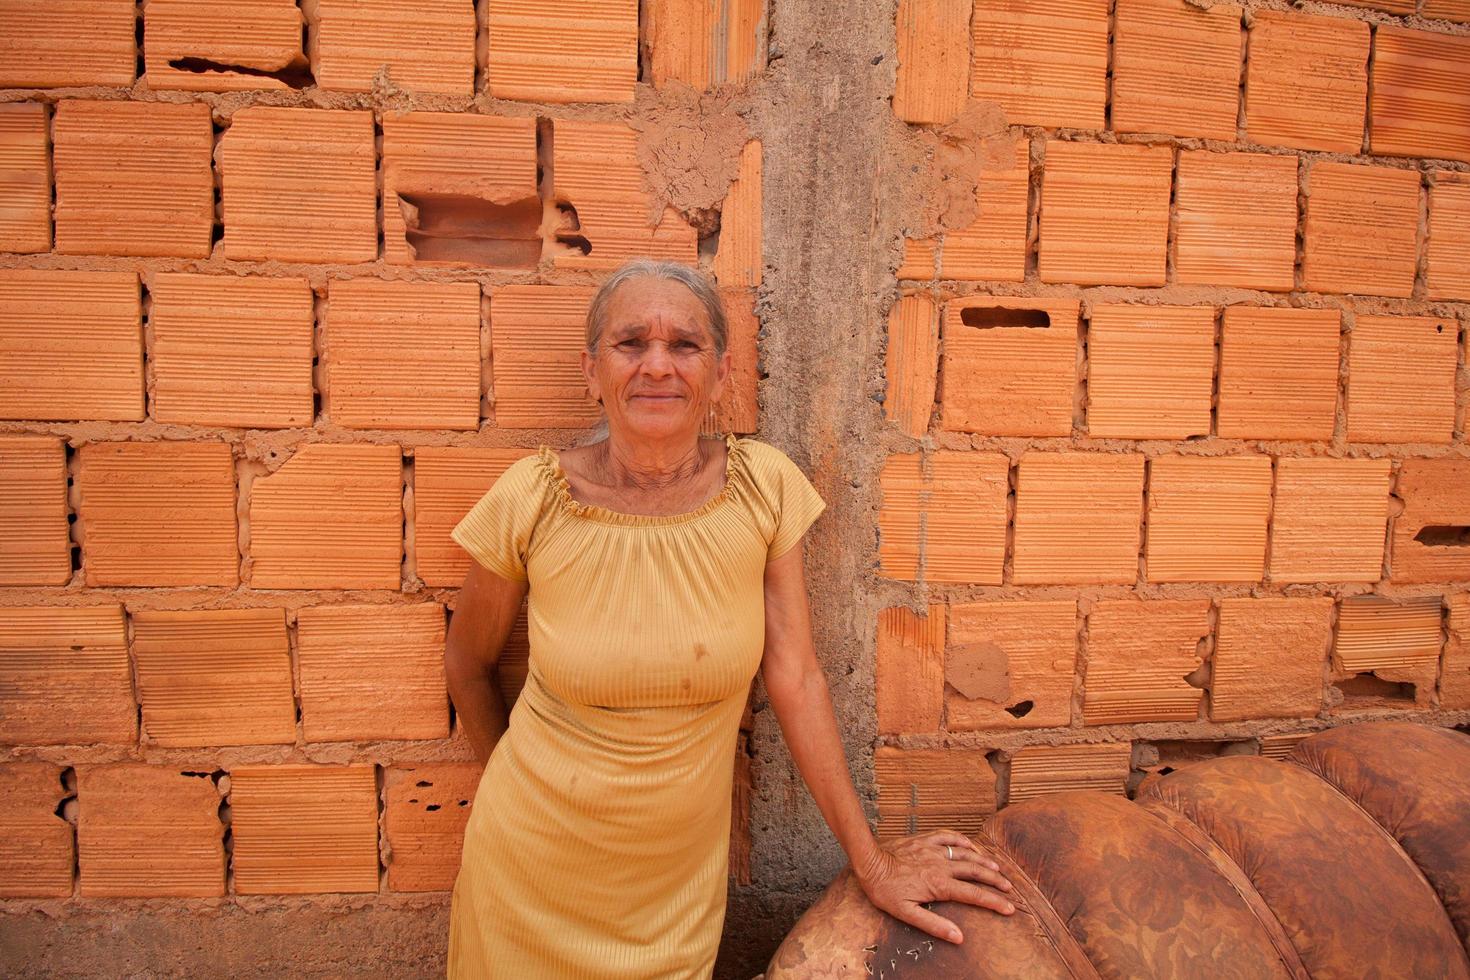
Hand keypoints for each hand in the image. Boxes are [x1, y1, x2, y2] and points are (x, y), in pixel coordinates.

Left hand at [852, 830, 1014, 944]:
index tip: (1009, 908)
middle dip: (995, 881)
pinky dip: (962, 840)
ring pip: (965, 854)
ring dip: (983, 861)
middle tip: (1009, 888)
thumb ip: (933, 924)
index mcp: (939, 885)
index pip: (974, 895)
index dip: (994, 902)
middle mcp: (941, 865)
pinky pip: (948, 836)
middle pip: (975, 872)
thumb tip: (958, 937)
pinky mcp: (924, 839)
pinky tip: (970, 845)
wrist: (868, 860)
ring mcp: (933, 849)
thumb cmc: (885, 889)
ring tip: (997, 868)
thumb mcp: (906, 913)